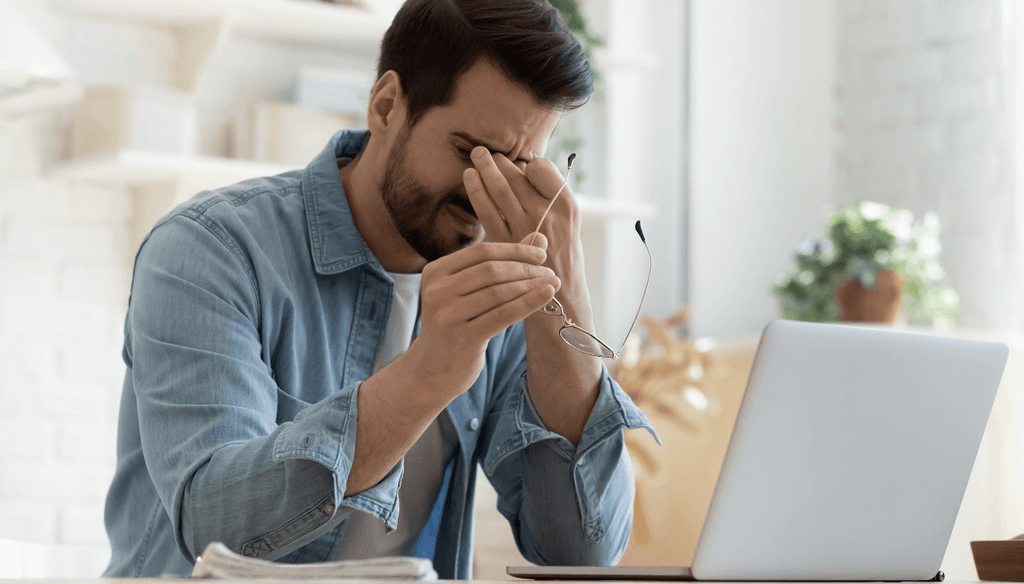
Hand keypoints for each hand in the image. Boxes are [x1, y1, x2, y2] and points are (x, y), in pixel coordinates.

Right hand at [406, 237, 560, 399]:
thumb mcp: (470, 291)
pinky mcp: (462, 338)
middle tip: (550, 272)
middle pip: (491, 270)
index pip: (481, 252)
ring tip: (552, 284)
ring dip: (530, 286)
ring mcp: (447, 315)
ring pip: (499, 292)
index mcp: (436, 272)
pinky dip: (528, 303)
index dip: (514, 250)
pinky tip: (546, 296)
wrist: (433, 368)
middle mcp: (437, 291)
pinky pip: (502, 315)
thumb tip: (539, 238)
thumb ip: (500, 264)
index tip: (541, 255)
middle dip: (525, 269)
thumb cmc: (457, 324)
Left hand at [463, 146, 580, 250]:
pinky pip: (486, 210)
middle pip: (517, 177)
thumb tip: (525, 170)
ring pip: (500, 189)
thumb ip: (552, 199)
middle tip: (484, 152)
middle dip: (498, 161)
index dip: (528, 164)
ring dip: (484, 168)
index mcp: (567, 205)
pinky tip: (469, 178)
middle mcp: (547, 214)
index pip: (541, 169)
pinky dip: (476, 191)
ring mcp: (525, 228)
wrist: (561, 298)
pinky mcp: (505, 242)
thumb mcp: (570, 224)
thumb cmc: (564, 257)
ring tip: (476, 155)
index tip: (520, 166)